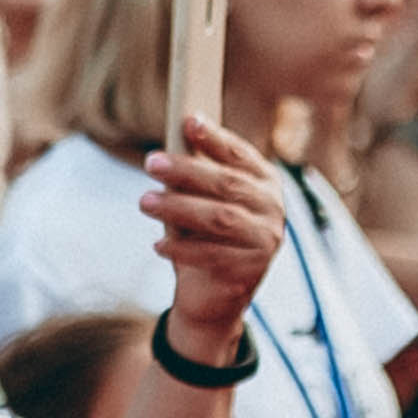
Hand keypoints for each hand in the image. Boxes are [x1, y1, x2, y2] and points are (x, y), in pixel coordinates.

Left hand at [142, 115, 285, 353]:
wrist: (216, 296)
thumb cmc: (207, 237)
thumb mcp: (205, 201)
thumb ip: (198, 175)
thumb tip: (171, 144)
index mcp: (265, 183)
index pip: (240, 155)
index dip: (215, 137)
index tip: (188, 121)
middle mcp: (272, 209)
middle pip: (227, 184)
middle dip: (187, 170)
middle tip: (151, 162)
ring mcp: (265, 241)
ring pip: (220, 218)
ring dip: (178, 207)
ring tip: (145, 201)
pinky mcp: (249, 271)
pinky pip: (211, 256)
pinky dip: (181, 249)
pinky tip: (157, 246)